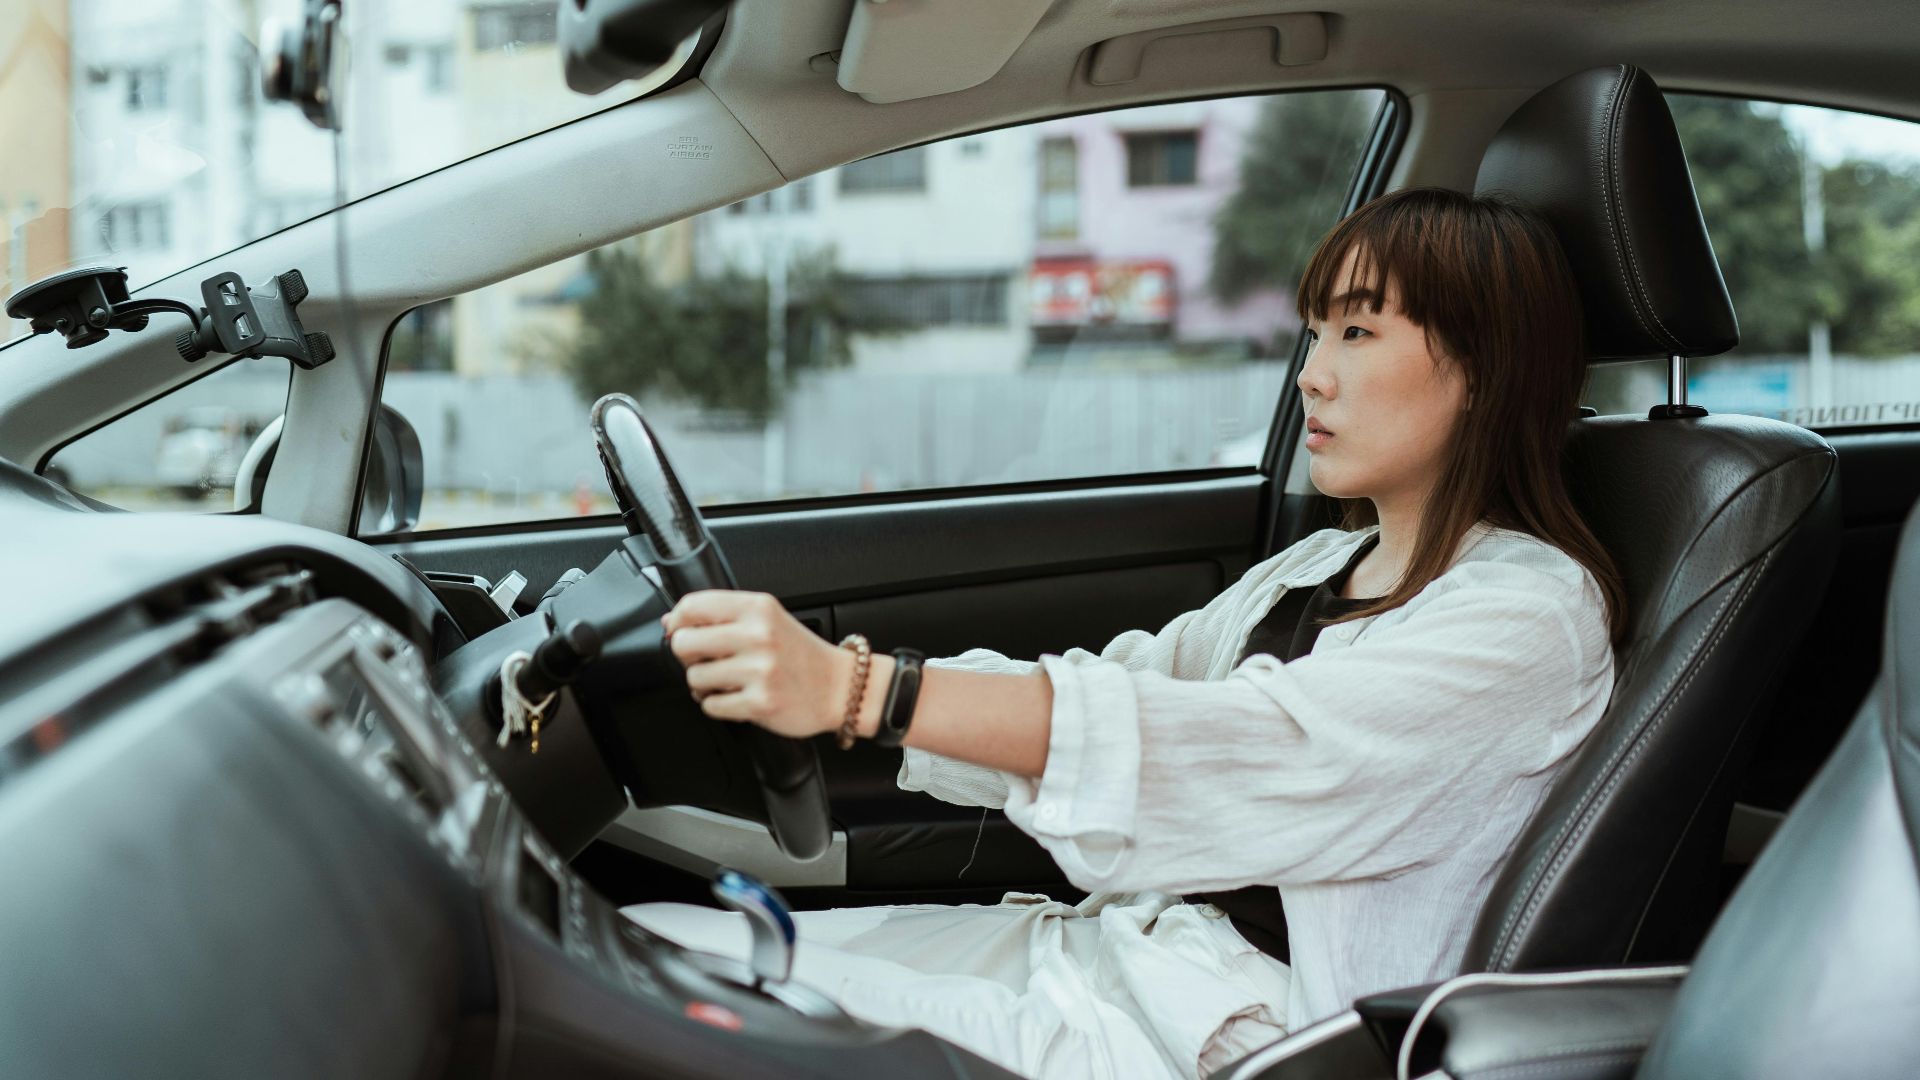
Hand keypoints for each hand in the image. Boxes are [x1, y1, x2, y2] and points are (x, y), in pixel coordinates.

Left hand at [662, 590, 868, 738]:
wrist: (841, 688)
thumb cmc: (801, 655)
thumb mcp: (768, 619)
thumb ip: (724, 616)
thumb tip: (671, 622)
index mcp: (758, 607)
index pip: (692, 606)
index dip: (677, 622)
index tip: (680, 632)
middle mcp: (758, 635)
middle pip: (684, 643)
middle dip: (688, 658)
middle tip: (706, 662)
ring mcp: (760, 670)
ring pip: (694, 679)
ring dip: (704, 686)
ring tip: (728, 683)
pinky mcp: (761, 702)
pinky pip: (711, 707)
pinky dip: (719, 706)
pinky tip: (739, 698)